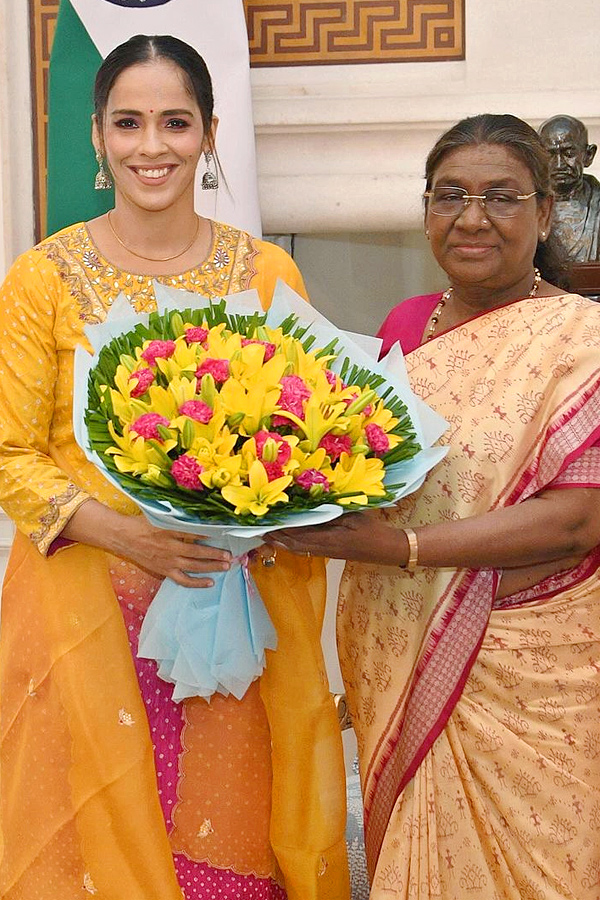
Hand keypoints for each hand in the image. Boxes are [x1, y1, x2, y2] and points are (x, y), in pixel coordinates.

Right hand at [116, 516, 231, 587]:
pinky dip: (197, 582)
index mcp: (168, 531)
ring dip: (211, 567)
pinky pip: (183, 580)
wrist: (123, 537)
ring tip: (225, 566)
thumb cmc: (141, 524)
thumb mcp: (159, 516)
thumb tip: (197, 516)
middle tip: (230, 555)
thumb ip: (177, 517)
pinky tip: (210, 582)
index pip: (193, 533)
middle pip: (197, 553)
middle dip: (215, 554)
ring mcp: (167, 562)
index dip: (209, 535)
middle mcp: (169, 548)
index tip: (224, 534)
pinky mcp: (164, 571)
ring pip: (194, 567)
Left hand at [267, 511, 404, 566]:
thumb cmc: (374, 531)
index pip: (300, 536)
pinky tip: (289, 541)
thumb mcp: (354, 517)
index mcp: (331, 540)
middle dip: (278, 539)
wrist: (388, 550)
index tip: (269, 525)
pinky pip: (308, 550)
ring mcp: (328, 553)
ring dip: (284, 544)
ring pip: (300, 550)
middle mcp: (326, 549)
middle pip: (295, 546)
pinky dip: (295, 545)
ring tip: (270, 537)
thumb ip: (333, 514)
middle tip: (261, 532)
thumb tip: (312, 509)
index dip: (283, 532)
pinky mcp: (332, 553)